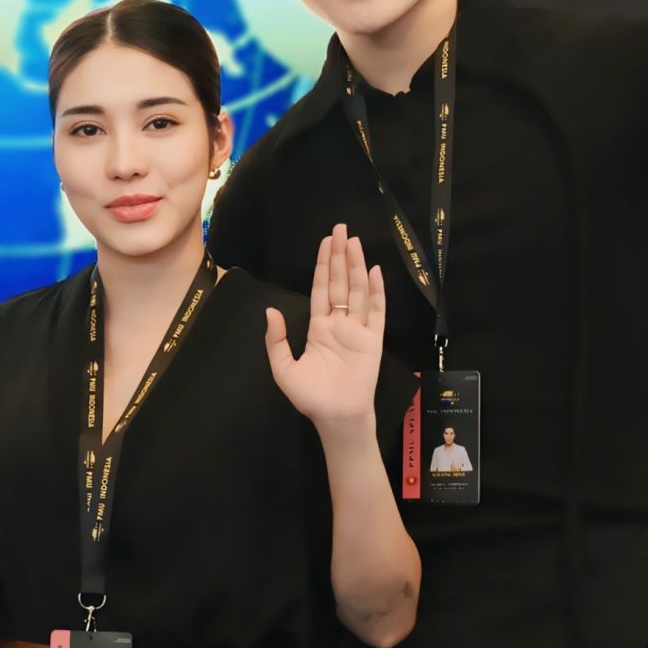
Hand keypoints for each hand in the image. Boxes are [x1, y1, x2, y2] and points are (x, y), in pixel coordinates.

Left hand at [264, 226, 385, 431]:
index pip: (321, 289)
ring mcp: (358, 330)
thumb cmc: (310, 396)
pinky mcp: (373, 340)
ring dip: (357, 266)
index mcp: (318, 328)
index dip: (323, 265)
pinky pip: (376, 311)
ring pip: (357, 291)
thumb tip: (270, 311)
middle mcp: (339, 324)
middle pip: (339, 283)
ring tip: (355, 242)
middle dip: (340, 256)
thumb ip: (276, 339)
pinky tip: (375, 271)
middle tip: (341, 229)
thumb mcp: (283, 368)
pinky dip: (376, 291)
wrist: (334, 417)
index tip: (326, 242)